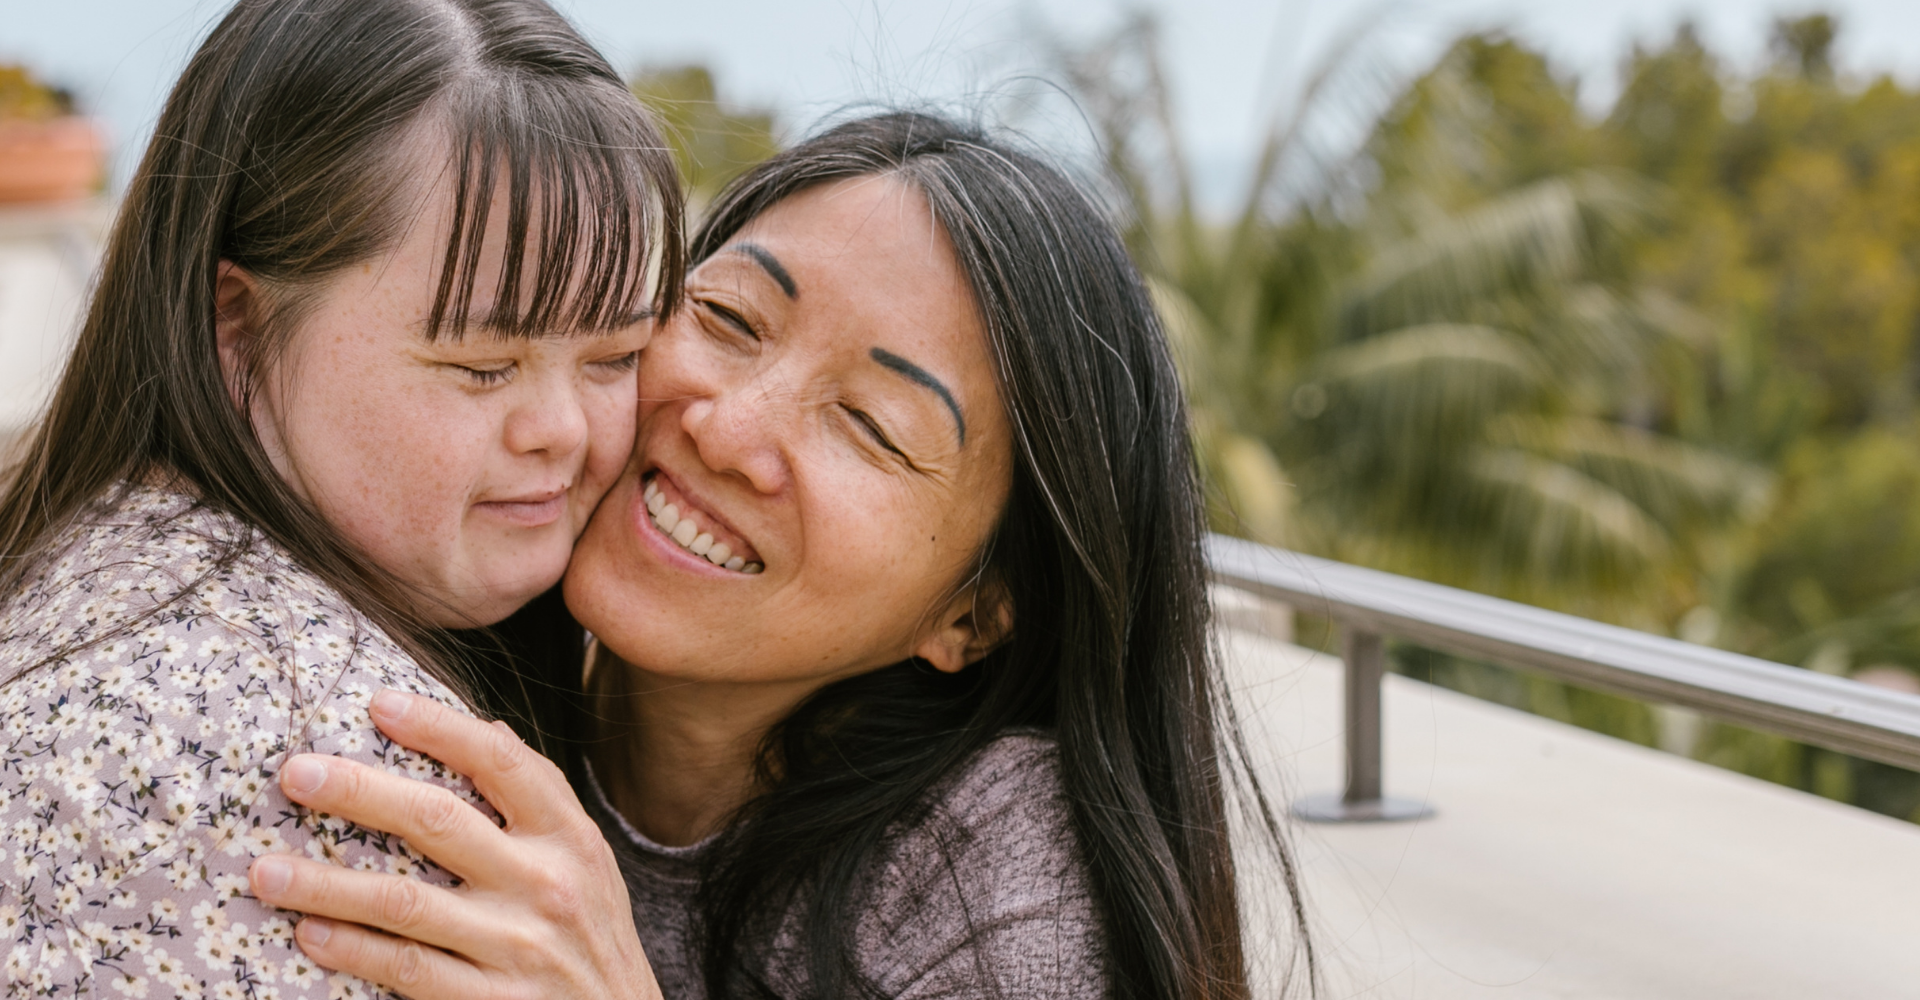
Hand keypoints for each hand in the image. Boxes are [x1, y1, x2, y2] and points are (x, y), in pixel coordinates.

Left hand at [248, 690, 660, 999]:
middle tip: (294, 773)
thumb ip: (544, 800)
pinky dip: (354, 950)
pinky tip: (311, 934)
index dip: (438, 728)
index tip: (378, 703)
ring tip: (265, 871)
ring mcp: (517, 946)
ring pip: (404, 902)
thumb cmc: (595, 938)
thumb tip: (490, 729)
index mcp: (569, 837)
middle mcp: (545, 883)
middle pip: (438, 820)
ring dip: (327, 884)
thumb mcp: (589, 862)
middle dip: (358, 791)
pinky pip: (407, 970)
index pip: (501, 762)